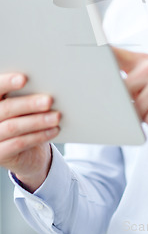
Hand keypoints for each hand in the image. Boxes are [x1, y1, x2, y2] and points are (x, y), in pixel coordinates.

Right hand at [0, 73, 60, 191]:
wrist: (27, 152)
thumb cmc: (27, 118)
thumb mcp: (25, 105)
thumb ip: (28, 93)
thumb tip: (46, 83)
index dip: (7, 82)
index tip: (24, 79)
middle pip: (6, 108)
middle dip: (29, 103)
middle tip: (49, 101)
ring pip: (13, 126)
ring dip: (38, 121)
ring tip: (56, 117)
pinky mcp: (0, 154)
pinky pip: (19, 143)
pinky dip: (39, 136)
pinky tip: (54, 130)